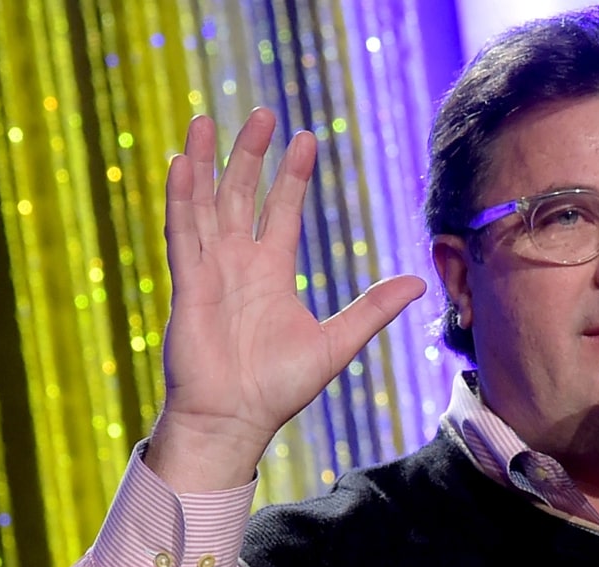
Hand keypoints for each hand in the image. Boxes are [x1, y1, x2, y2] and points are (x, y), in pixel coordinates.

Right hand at [146, 109, 424, 491]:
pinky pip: (182, 234)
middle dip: (250, 154)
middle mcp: (237, 263)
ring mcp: (209, 271)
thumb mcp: (337, 342)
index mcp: (270, 272)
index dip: (290, 174)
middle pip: (241, 194)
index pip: (280, 209)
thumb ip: (373, 309)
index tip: (304, 138)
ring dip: (204, 162)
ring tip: (205, 120)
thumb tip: (418, 282)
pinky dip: (180, 199)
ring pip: (204, 204)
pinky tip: (180, 165)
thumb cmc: (278, 388)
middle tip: (263, 112)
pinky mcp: (187, 286)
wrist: (236, 421)